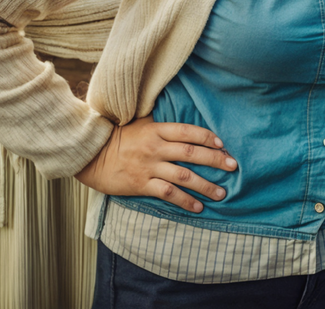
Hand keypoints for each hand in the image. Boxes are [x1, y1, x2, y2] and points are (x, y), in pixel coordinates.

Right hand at [74, 115, 236, 212]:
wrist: (91, 156)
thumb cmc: (118, 138)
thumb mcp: (140, 123)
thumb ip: (161, 122)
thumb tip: (182, 118)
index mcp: (156, 130)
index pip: (187, 131)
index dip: (207, 136)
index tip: (223, 143)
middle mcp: (155, 148)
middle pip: (191, 153)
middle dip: (215, 160)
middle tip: (233, 166)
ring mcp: (149, 167)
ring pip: (184, 176)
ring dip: (205, 185)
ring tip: (221, 193)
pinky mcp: (142, 184)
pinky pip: (168, 193)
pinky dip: (185, 201)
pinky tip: (198, 207)